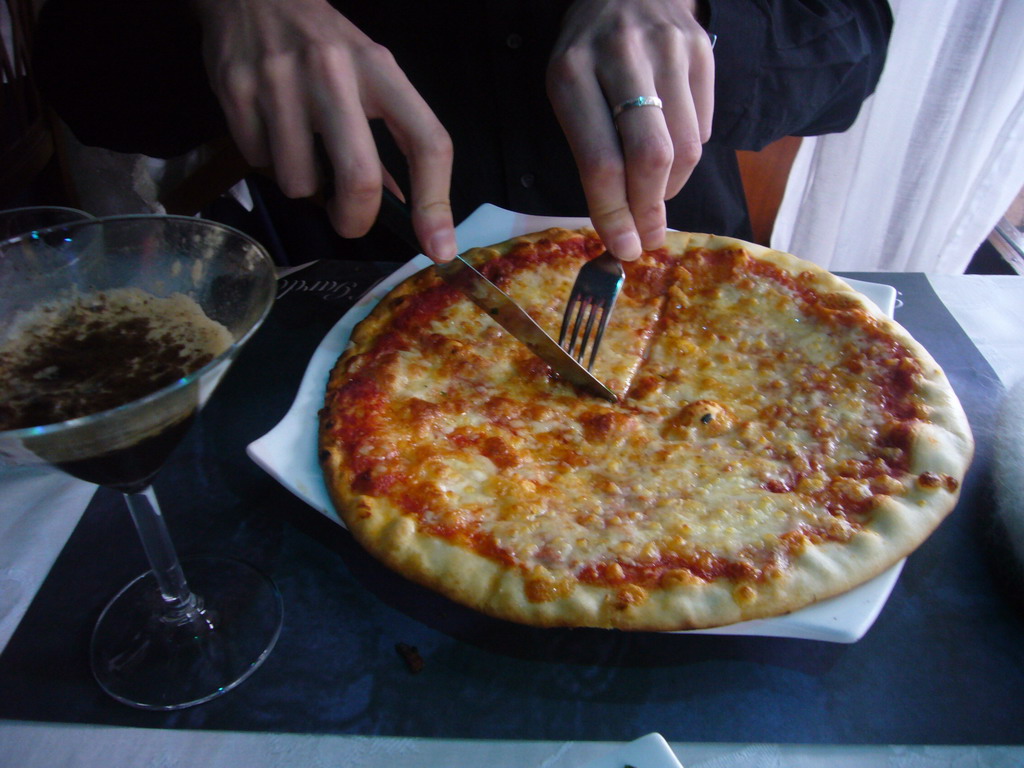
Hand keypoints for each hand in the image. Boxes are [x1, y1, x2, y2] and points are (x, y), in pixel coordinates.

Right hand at [193, 0, 456, 261]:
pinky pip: (260, 164)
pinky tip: (271, 129)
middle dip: (356, 219)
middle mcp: (333, 70)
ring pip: (300, 183)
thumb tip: (406, 207)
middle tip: (350, 220)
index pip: (427, 142)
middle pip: (360, 179)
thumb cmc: (324, 43)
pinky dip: (269, 163)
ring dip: (304, 185)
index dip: (436, 203)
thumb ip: (390, 136)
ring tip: (301, 149)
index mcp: (379, 68)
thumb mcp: (370, 74)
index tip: (438, 246)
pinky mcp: (236, 90)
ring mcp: (280, 80)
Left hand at [547, 0, 713, 259]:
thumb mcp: (567, 91)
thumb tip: (621, 226)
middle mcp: (621, 56)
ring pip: (686, 149)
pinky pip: (705, 127)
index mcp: (571, 73)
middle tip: (648, 238)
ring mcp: (668, 49)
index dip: (614, 214)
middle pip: (651, 158)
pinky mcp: (702, 50)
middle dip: (650, 210)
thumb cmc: (587, 54)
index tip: (624, 248)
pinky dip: (688, 154)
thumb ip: (590, 151)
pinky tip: (670, 149)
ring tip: (655, 194)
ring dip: (671, 189)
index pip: (600, 162)